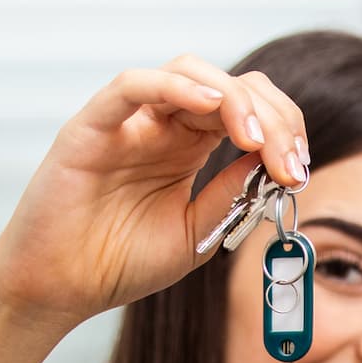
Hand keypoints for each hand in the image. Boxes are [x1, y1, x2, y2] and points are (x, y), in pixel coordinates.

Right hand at [0, 54, 309, 329]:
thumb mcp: (198, 233)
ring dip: (233, 98)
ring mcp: (128, 122)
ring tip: (255, 136)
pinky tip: (209, 105)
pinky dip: (173, 86)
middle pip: (228, 88)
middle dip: (270, 117)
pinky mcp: (91, 127)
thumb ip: (233, 194)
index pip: (247, 112)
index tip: (298, 170)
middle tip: (289, 162)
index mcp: (190, 146)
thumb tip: (274, 161)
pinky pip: (131, 86)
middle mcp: (162, 125)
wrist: (62, 289)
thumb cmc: (121, 262)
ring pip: (187, 73)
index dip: (281, 131)